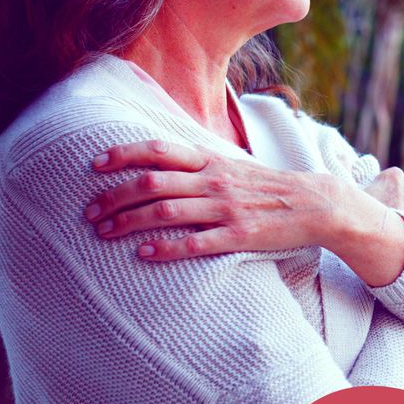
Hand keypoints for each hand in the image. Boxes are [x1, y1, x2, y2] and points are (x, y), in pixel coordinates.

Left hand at [84, 139, 335, 258]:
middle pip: (152, 183)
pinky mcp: (239, 235)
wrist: (314, 203)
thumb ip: (198, 165)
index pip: (158, 151)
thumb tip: (159, 165)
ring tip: (104, 233)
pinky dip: (167, 247)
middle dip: (114, 196)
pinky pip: (196, 242)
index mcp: (210, 161)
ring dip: (129, 222)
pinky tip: (144, 253)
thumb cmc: (266, 186)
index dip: (123, 155)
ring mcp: (226, 208)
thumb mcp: (232, 165)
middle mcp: (213, 181)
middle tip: (89, 212)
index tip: (95, 165)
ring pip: (166, 211)